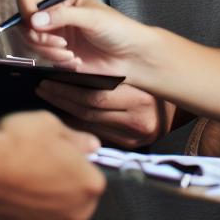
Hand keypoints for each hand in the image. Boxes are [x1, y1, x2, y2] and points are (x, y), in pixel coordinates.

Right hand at [0, 112, 104, 219]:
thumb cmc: (15, 147)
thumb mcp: (49, 124)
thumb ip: (75, 138)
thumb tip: (91, 145)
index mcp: (89, 186)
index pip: (90, 175)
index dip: (72, 163)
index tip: (54, 155)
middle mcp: (74, 216)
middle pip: (72, 200)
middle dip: (58, 188)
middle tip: (34, 169)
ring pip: (47, 218)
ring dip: (37, 205)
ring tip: (14, 185)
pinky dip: (15, 219)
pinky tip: (2, 201)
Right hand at [18, 0, 155, 80]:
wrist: (131, 58)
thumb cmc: (118, 30)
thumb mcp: (92, 17)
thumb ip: (62, 15)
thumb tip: (33, 19)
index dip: (27, 12)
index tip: (37, 24)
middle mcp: (54, 15)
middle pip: (24, 23)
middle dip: (39, 37)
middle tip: (60, 44)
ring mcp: (55, 35)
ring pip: (31, 42)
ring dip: (48, 51)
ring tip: (70, 54)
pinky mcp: (58, 54)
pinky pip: (42, 58)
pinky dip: (56, 61)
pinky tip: (75, 61)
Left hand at [36, 80, 175, 148]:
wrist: (176, 105)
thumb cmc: (151, 85)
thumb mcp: (134, 76)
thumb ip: (108, 77)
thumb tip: (70, 72)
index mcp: (140, 98)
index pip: (95, 94)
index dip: (68, 87)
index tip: (49, 78)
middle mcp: (138, 120)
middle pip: (89, 109)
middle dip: (62, 98)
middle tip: (43, 87)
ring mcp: (134, 137)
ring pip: (89, 124)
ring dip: (65, 111)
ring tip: (49, 98)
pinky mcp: (130, 146)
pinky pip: (96, 134)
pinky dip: (77, 125)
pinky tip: (64, 116)